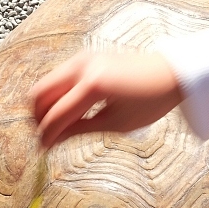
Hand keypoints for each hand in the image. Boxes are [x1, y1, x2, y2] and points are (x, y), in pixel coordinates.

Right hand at [30, 52, 183, 148]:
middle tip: (46, 137)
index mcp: (94, 84)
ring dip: (46, 106)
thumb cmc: (151, 99)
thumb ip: (80, 130)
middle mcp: (83, 66)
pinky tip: (69, 112)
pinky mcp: (84, 58)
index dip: (47, 135)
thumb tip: (53, 141)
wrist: (170, 74)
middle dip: (38, 117)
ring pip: (46, 84)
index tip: (42, 149)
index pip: (57, 113)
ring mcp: (81, 58)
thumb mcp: (117, 124)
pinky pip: (58, 78)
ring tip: (58, 127)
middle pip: (39, 93)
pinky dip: (56, 95)